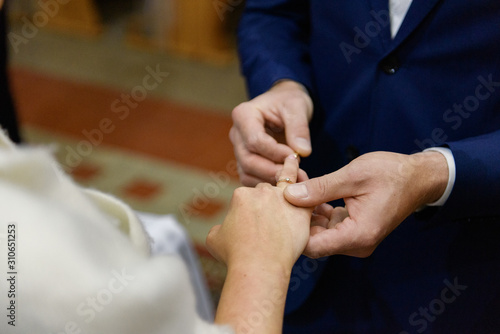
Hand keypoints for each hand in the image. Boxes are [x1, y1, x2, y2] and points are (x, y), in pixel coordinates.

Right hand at [207, 154, 312, 268]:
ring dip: (286, 191)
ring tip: (290, 168)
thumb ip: (219, 228)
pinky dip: (308, 185)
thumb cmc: (236, 255)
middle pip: (265, 191)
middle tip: (265, 227)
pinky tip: (312, 175)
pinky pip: (308, 194)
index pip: (246, 197)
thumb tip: (222, 228)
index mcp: (241, 195)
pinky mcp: (301, 211)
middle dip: (264, 205)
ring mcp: (282, 199)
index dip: (247, 213)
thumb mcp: (214, 239)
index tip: (249, 229)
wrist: (258, 265)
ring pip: (286, 190)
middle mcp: (262, 191)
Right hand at [230, 80, 312, 185]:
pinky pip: (251, 179)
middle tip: (295, 174)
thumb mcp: (297, 107)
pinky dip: (268, 184)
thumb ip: (299, 128)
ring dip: (271, 180)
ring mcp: (239, 149)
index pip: (254, 141)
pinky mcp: (245, 162)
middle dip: (272, 171)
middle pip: (248, 161)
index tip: (295, 156)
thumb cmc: (288, 102)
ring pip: (247, 173)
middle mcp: (236, 133)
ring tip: (294, 179)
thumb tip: (302, 152)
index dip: (275, 153)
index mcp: (243, 115)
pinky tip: (286, 182)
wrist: (284, 105)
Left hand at [283, 151, 448, 257]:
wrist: (417, 178)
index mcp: (358, 235)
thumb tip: (289, 195)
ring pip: (318, 232)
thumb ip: (320, 188)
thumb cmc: (391, 174)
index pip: (312, 246)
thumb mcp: (353, 176)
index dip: (292, 229)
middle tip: (282, 189)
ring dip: (305, 211)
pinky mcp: (352, 231)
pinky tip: (307, 189)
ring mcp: (354, 239)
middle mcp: (356, 244)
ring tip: (294, 184)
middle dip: (296, 216)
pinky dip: (316, 210)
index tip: (279, 206)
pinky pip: (327, 225)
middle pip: (313, 240)